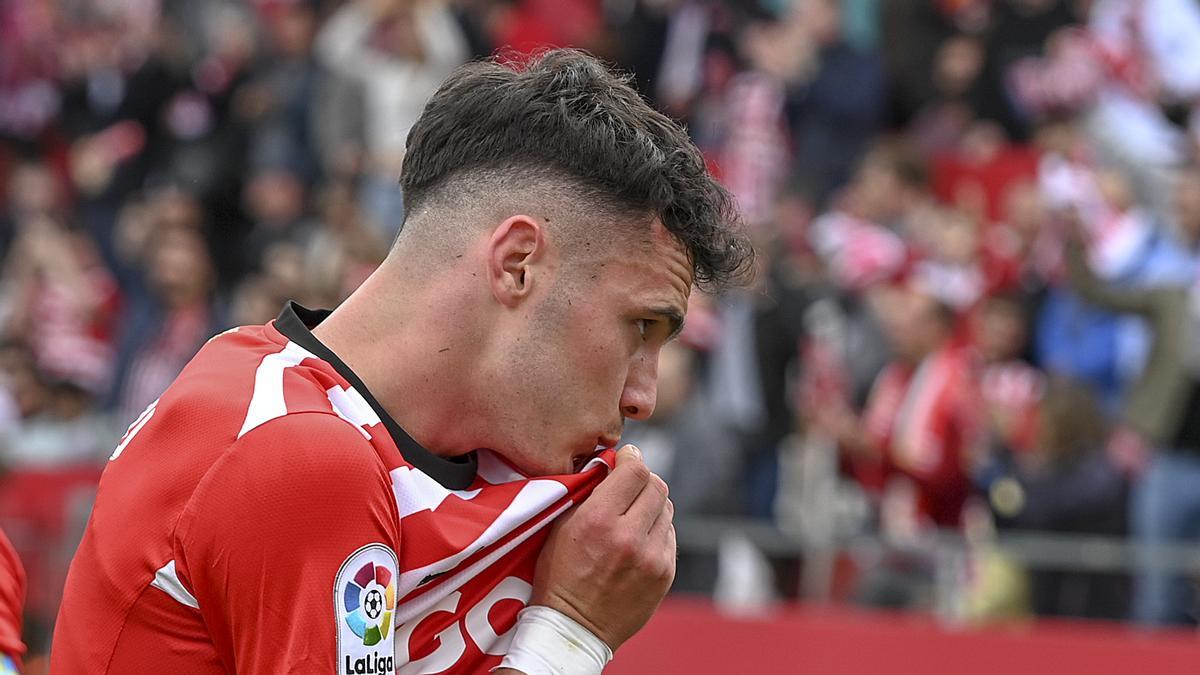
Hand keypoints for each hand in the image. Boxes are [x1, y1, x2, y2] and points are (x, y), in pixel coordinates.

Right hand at [529, 444, 674, 650]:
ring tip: (631, 517)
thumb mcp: (560, 526)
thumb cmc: (560, 574)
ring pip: (666, 508)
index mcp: (599, 520)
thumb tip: (613, 461)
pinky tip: (638, 540)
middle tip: (629, 486)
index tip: (625, 459)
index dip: (632, 459)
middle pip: (657, 485)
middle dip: (643, 480)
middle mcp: (629, 537)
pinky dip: (656, 531)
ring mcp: (652, 557)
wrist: (574, 627)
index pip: (635, 470)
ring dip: (651, 506)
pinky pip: (669, 535)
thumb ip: (589, 491)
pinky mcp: (665, 573)